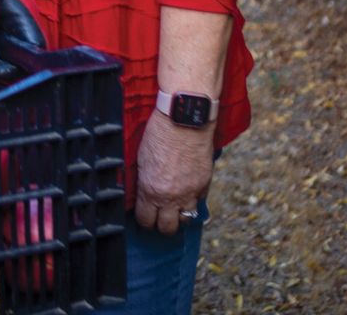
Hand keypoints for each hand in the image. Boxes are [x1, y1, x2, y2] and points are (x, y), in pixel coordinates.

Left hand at [133, 110, 214, 234]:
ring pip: (187, 220)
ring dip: (180, 215)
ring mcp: (190, 192)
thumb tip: (142, 193)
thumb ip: (143, 180)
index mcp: (150, 190)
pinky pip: (200, 201)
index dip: (144, 220)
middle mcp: (171, 196)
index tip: (145, 216)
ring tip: (176, 207)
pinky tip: (189, 191)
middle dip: (162, 224)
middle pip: (168, 228)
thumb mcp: (142, 159)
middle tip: (160, 217)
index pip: (145, 220)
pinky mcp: (205, 184)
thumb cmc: (159, 133)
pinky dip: (194, 199)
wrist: (184, 119)